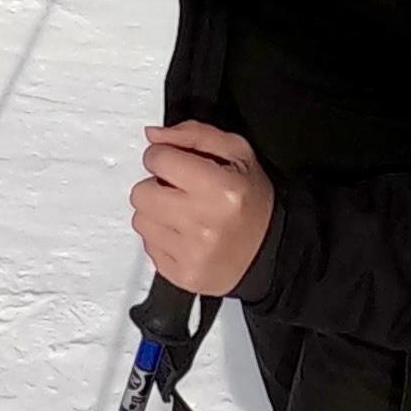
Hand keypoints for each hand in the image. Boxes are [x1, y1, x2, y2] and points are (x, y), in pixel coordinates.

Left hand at [131, 121, 275, 297]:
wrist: (270, 250)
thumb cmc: (253, 199)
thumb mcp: (237, 152)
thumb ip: (193, 135)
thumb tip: (154, 135)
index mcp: (219, 187)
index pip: (158, 159)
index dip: (163, 155)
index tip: (173, 161)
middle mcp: (203, 222)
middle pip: (141, 193)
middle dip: (155, 185)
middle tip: (178, 189)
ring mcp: (190, 253)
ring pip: (140, 220)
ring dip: (156, 212)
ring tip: (182, 212)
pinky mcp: (181, 275)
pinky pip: (148, 247)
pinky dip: (161, 237)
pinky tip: (183, 233)